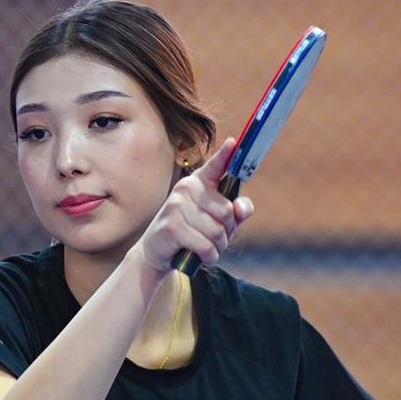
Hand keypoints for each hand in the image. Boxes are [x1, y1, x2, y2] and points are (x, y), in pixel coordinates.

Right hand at [135, 137, 254, 274]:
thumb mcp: (219, 220)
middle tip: (216, 237)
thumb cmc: (194, 231)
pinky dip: (209, 256)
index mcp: (199, 181)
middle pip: (227, 212)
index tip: (233, 142)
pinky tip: (203, 256)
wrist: (159, 250)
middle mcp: (186, 188)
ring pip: (217, 232)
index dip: (226, 155)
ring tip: (207, 247)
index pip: (216, 166)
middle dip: (227, 232)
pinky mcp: (171, 226)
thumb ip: (237, 211)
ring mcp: (176, 205)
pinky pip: (205, 246)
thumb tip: (240, 209)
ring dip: (218, 246)